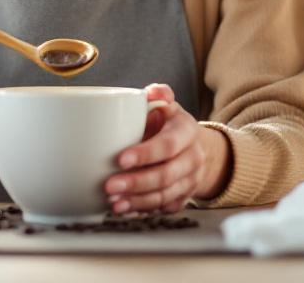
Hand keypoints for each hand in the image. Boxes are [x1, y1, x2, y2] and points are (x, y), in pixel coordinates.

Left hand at [104, 84, 231, 213]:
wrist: (194, 148)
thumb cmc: (171, 125)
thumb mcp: (168, 106)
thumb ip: (159, 95)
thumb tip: (151, 92)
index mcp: (187, 131)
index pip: (167, 145)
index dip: (145, 154)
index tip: (120, 159)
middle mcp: (193, 158)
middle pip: (166, 175)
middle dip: (136, 182)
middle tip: (109, 186)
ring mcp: (190, 181)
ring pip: (165, 196)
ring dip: (137, 201)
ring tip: (113, 202)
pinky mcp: (184, 198)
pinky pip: (164, 208)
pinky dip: (143, 210)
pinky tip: (125, 209)